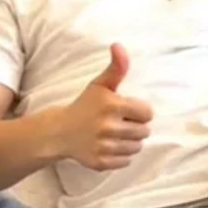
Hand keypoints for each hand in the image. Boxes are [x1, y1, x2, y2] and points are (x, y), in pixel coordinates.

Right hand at [61, 44, 152, 170]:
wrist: (60, 132)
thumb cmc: (84, 106)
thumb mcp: (100, 85)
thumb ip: (116, 67)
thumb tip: (119, 45)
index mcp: (113, 106)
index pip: (147, 113)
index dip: (139, 111)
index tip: (126, 110)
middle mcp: (109, 127)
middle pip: (144, 132)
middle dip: (135, 127)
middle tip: (119, 123)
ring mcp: (105, 147)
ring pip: (137, 147)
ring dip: (130, 141)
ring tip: (114, 134)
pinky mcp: (101, 162)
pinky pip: (126, 161)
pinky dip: (120, 155)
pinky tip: (108, 146)